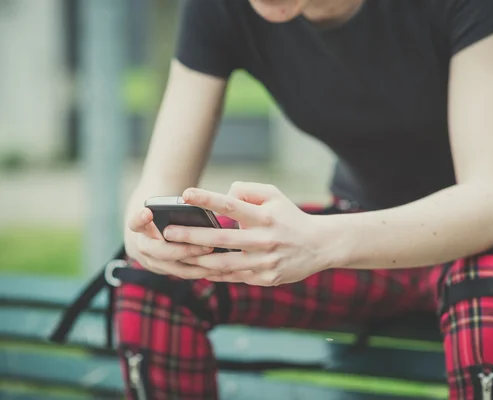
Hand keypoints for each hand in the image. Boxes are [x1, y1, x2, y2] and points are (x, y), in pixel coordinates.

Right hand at [125, 207, 214, 278]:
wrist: (153, 232)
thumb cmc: (165, 213)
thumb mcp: (166, 207)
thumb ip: (176, 206)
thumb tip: (202, 200)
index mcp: (141, 228)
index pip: (135, 223)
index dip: (140, 219)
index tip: (147, 212)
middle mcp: (144, 247)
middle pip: (160, 252)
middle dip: (185, 250)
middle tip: (207, 245)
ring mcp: (154, 262)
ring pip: (175, 267)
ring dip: (197, 263)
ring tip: (216, 258)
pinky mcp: (166, 270)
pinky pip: (184, 273)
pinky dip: (200, 271)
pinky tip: (218, 268)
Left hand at [162, 182, 332, 285]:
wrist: (319, 245)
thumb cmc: (290, 217)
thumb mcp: (275, 196)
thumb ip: (248, 190)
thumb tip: (225, 193)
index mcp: (265, 217)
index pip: (232, 205)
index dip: (208, 199)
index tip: (185, 194)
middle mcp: (264, 240)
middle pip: (221, 239)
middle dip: (191, 236)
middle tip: (167, 233)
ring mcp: (265, 262)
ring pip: (224, 264)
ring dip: (197, 260)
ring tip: (176, 254)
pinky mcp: (266, 278)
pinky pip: (234, 277)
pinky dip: (214, 274)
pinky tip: (197, 269)